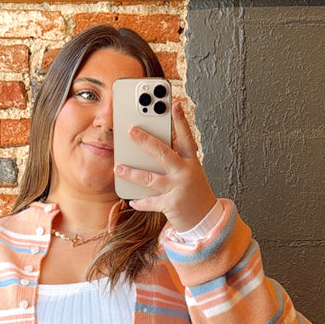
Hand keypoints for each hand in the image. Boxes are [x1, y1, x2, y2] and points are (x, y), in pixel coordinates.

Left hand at [114, 101, 216, 231]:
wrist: (205, 219)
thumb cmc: (194, 193)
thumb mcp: (191, 173)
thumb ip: (176, 160)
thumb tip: (152, 150)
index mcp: (191, 162)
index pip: (186, 137)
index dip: (180, 121)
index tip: (174, 104)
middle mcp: (185, 173)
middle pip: (163, 153)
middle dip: (145, 140)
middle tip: (131, 130)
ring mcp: (178, 189)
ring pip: (150, 178)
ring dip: (132, 173)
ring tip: (119, 167)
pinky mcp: (171, 205)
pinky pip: (151, 202)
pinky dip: (140, 202)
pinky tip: (131, 200)